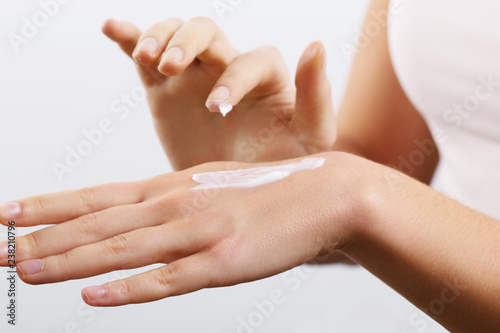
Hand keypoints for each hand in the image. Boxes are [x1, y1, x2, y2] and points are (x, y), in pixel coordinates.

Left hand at [0, 152, 370, 305]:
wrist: (323, 193)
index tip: (10, 211)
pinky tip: (95, 297)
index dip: (51, 205)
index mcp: (174, 187)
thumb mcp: (211, 187)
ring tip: (24, 268)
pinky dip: (130, 289)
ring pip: (123, 249)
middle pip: (99, 223)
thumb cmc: (267, 191)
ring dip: (70, 260)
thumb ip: (173, 203)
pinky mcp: (225, 262)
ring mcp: (200, 233)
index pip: (99, 197)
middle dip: (43, 236)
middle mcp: (177, 205)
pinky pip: (169, 279)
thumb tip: (138, 217)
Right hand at [102, 18, 335, 169]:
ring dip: (158, 37)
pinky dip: (127, 37)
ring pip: (174, 35)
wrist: (241, 194)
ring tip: (147, 59)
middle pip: (206, 33)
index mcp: (266, 79)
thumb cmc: (280, 168)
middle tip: (172, 67)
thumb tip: (317, 44)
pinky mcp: (165, 93)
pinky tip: (112, 28)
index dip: (233, 78)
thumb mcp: (308, 140)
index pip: (249, 61)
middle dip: (187, 44)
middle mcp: (228, 70)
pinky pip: (143, 59)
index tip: (216, 109)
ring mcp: (194, 78)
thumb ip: (316, 97)